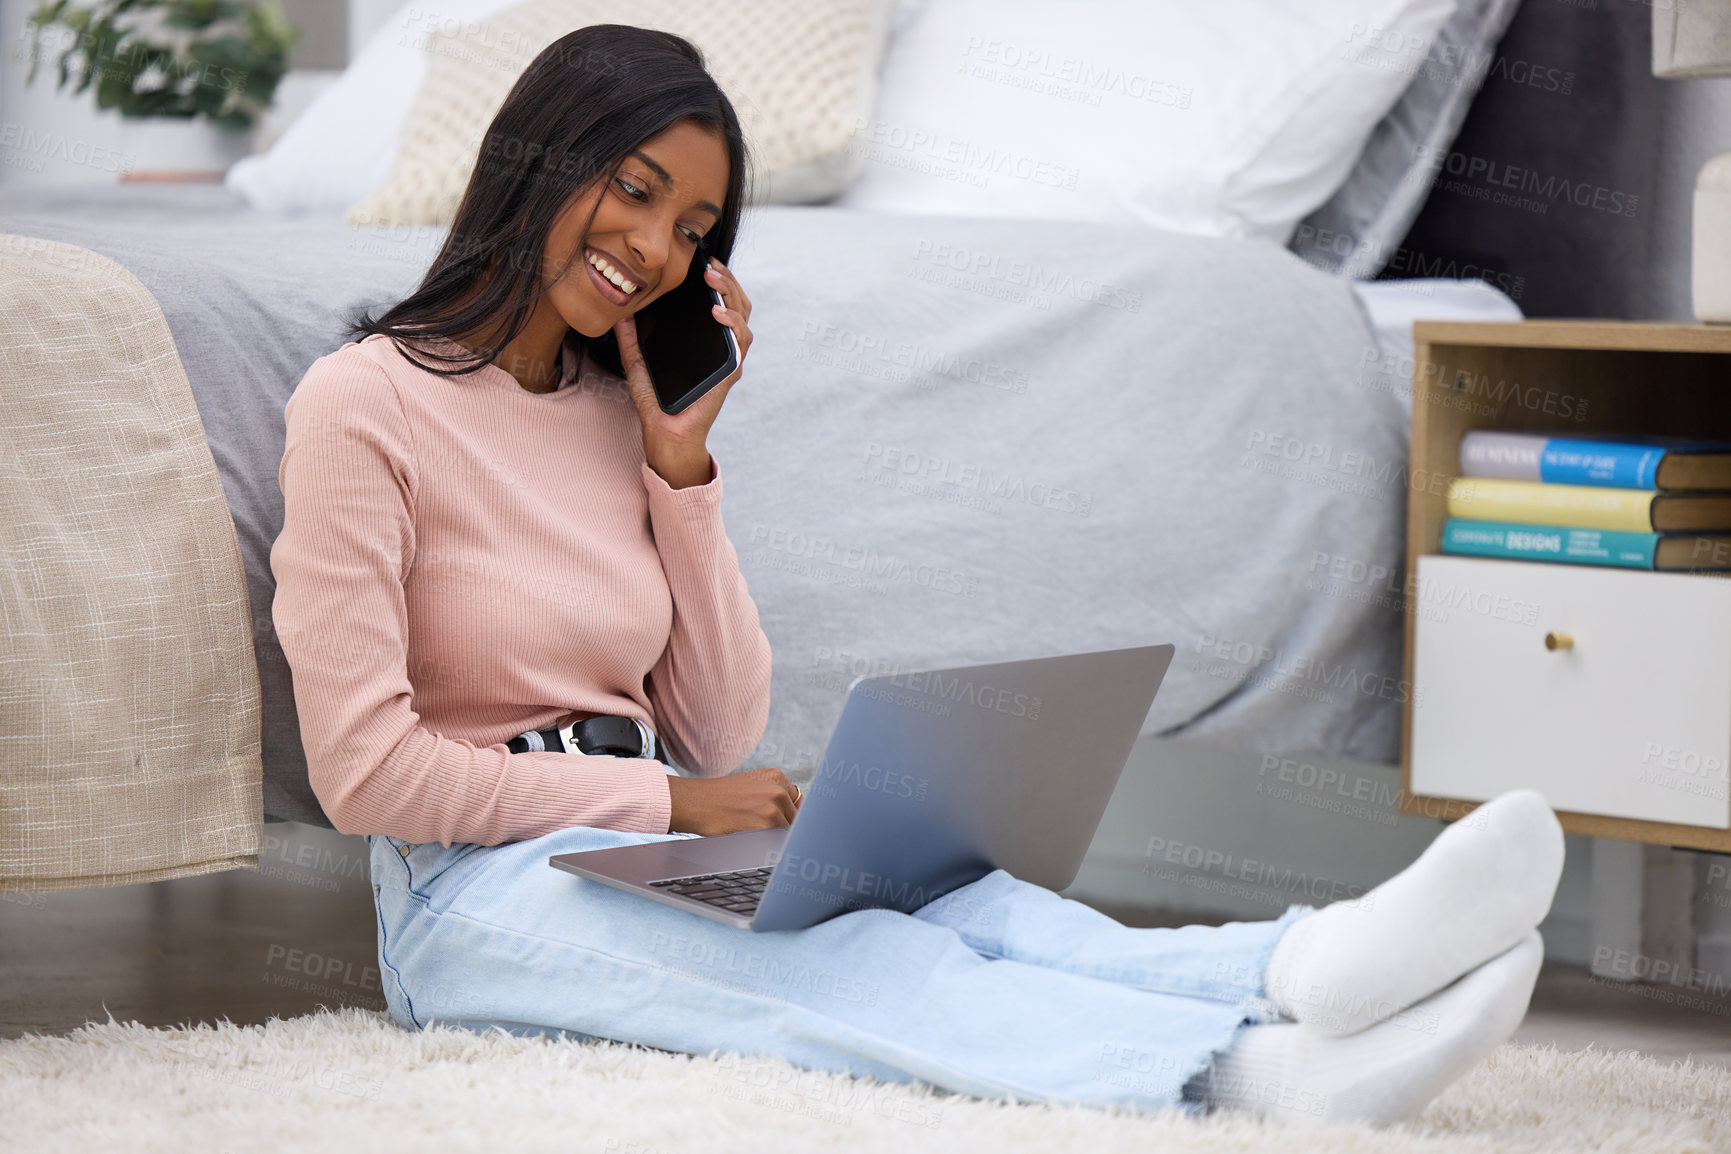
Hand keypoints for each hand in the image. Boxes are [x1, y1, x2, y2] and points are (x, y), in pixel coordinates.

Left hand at [616, 257, 752, 489]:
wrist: (665, 433)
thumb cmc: (656, 401)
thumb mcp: (637, 361)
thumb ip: (630, 337)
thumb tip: (621, 309)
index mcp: (706, 339)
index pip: (720, 299)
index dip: (717, 278)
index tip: (702, 261)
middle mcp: (723, 345)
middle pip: (737, 301)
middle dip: (726, 278)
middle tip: (708, 265)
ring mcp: (730, 358)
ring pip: (744, 315)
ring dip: (732, 293)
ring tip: (713, 279)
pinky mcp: (732, 372)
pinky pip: (741, 341)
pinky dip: (733, 323)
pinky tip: (717, 312)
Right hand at [666, 766, 796, 835]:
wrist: (695, 802)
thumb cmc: (720, 796)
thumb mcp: (752, 784)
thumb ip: (774, 793)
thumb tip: (796, 816)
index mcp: (777, 777)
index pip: (800, 804)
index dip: (791, 818)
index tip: (785, 826)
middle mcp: (777, 790)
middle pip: (795, 821)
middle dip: (782, 829)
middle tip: (760, 830)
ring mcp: (772, 808)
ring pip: (785, 834)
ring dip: (772, 839)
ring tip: (750, 831)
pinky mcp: (764, 826)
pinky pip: (774, 843)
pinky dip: (764, 845)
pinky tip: (748, 838)